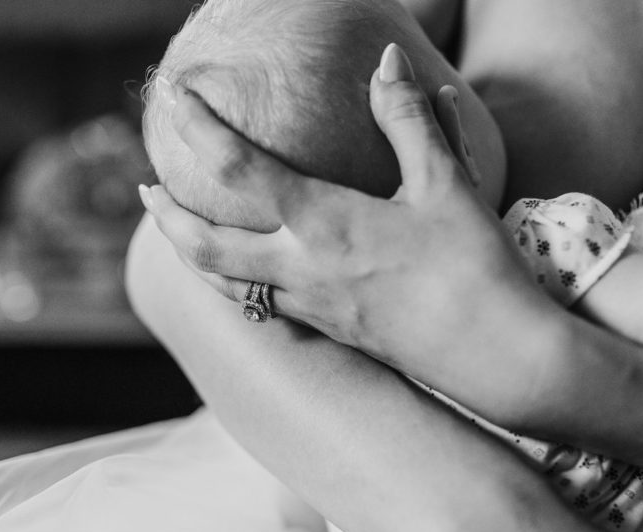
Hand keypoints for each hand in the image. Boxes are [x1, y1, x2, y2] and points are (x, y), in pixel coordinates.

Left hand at [141, 44, 546, 372]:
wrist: (495, 357)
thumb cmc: (473, 268)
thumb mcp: (446, 185)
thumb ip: (409, 121)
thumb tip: (387, 64)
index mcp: (323, 223)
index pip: (238, 167)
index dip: (199, 127)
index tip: (175, 98)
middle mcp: (301, 269)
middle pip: (204, 245)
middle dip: (167, 216)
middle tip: (147, 189)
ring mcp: (311, 307)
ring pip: (225, 284)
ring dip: (192, 254)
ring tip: (180, 231)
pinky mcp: (330, 330)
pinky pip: (261, 305)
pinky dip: (234, 282)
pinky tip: (247, 273)